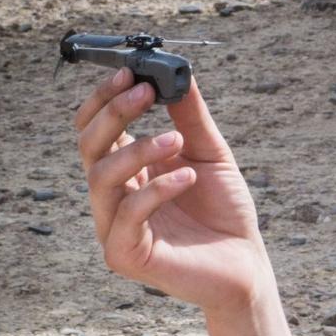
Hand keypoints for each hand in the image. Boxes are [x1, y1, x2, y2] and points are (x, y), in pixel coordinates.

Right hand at [74, 68, 272, 315]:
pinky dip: (157, 189)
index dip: (104, 100)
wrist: (246, 263)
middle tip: (145, 91)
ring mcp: (115, 228)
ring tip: (177, 139)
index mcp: (128, 172)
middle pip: (88, 147)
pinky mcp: (125, 255)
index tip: (131, 72)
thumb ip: (190, 118)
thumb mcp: (209, 155)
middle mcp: (114, 197)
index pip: (95, 130)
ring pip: (102, 177)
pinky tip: (188, 177)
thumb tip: (177, 73)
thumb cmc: (225, 211)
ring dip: (139, 149)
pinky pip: (128, 214)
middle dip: (113, 113)